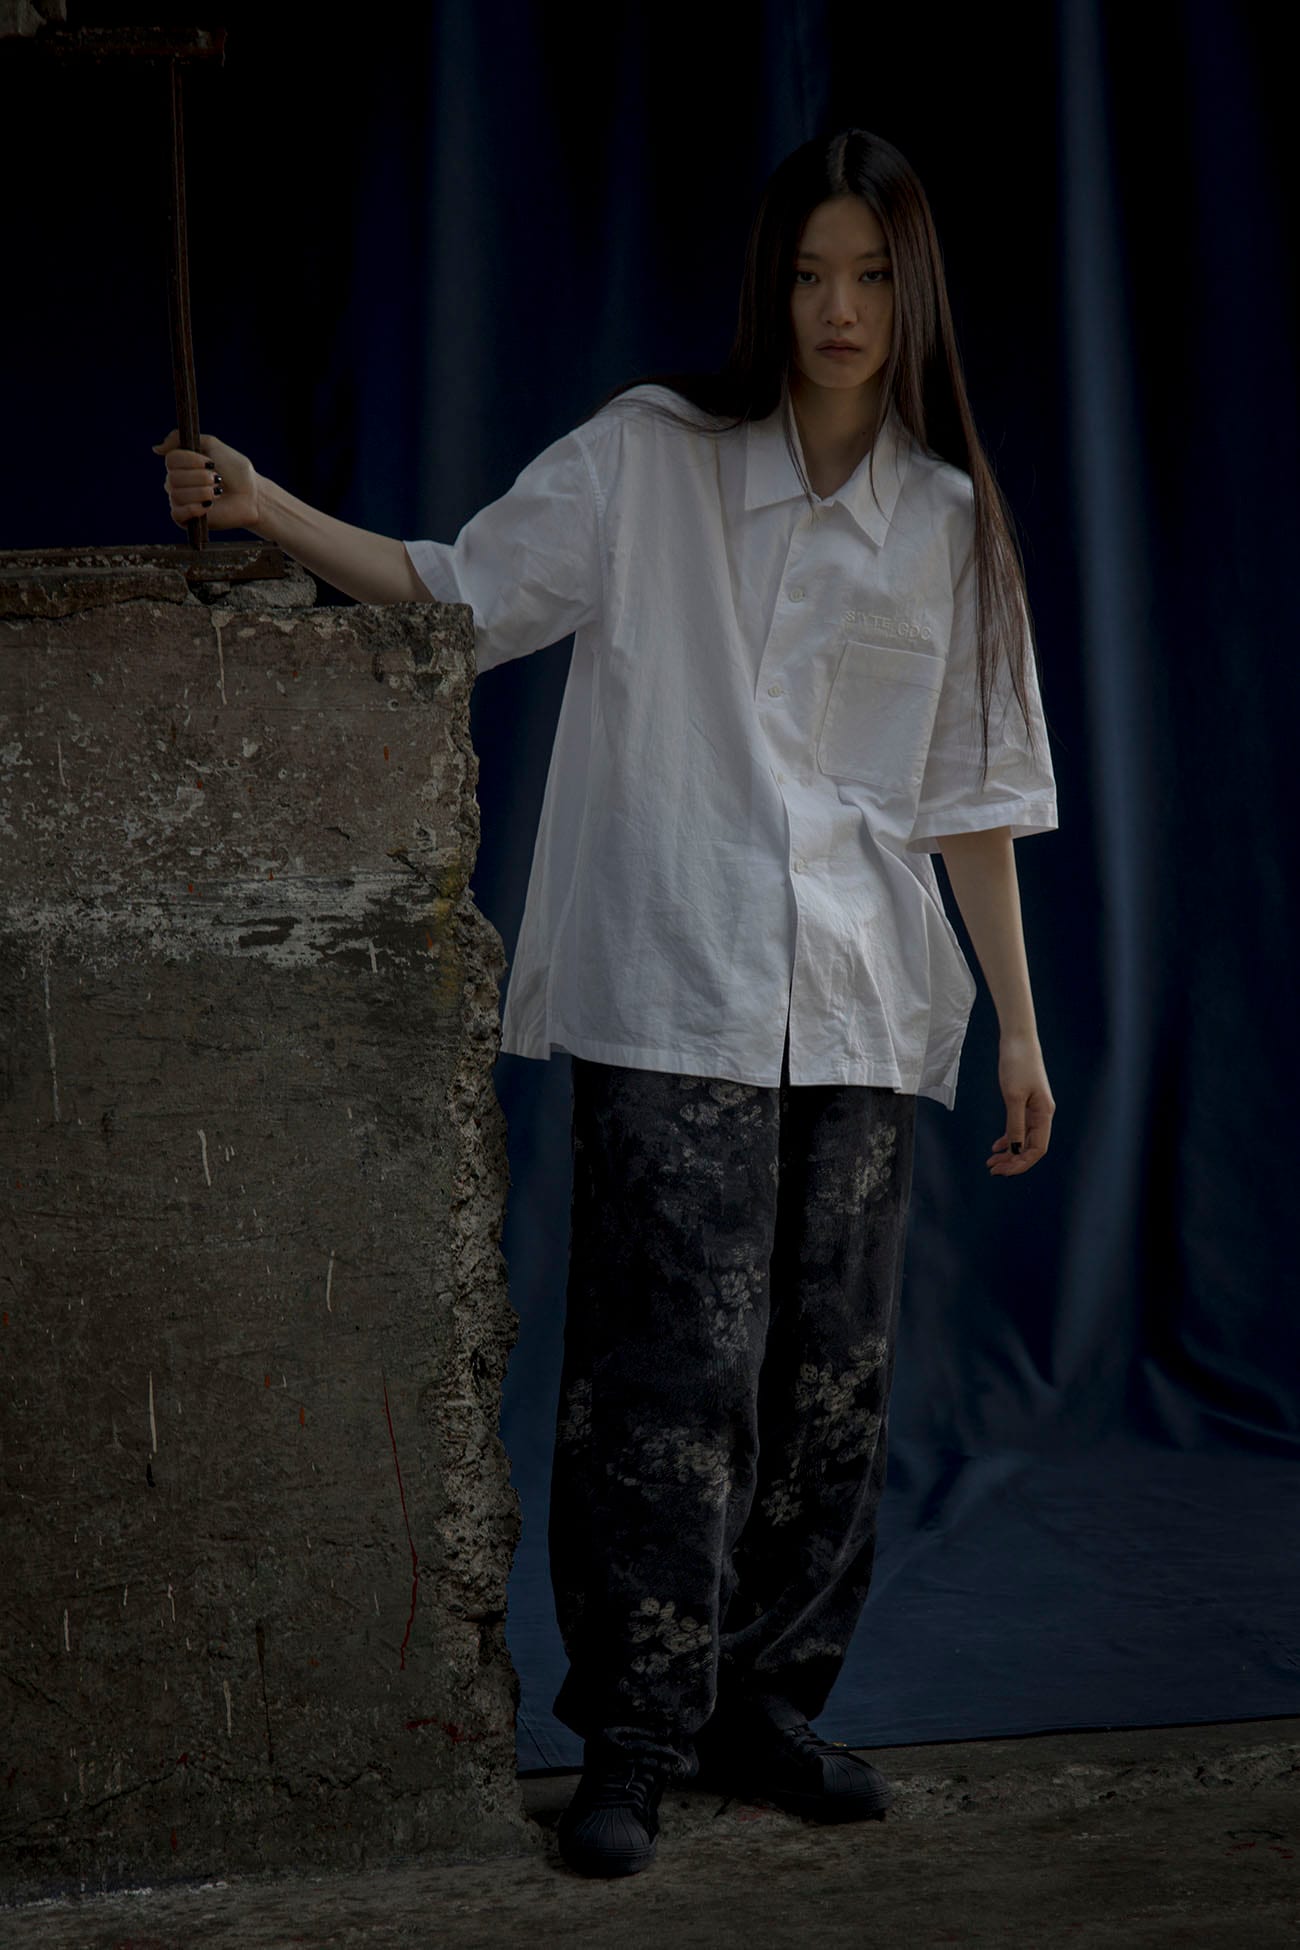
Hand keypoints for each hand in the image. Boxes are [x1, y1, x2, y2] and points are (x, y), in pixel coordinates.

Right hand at [151, 429, 262, 533]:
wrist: (252, 496)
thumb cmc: (235, 471)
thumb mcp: (212, 445)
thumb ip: (182, 440)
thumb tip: (156, 449)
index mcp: (182, 465)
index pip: (171, 460)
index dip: (191, 461)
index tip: (211, 463)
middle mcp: (177, 482)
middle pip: (172, 477)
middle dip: (200, 477)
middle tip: (218, 480)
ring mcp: (181, 501)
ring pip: (176, 494)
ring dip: (202, 492)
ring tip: (218, 493)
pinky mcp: (187, 520)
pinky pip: (177, 513)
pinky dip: (193, 508)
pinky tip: (208, 506)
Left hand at [987, 1030, 1053, 1175]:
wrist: (1018, 1040)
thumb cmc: (1017, 1064)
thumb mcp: (1013, 1096)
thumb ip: (1014, 1124)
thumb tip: (1014, 1150)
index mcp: (1044, 1114)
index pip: (1037, 1149)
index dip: (1021, 1163)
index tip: (1002, 1170)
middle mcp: (1042, 1114)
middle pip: (1030, 1147)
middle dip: (1013, 1161)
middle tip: (992, 1169)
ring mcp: (1034, 1109)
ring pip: (1023, 1139)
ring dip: (1009, 1152)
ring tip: (991, 1161)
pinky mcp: (1025, 1102)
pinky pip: (1018, 1127)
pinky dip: (1008, 1139)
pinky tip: (996, 1146)